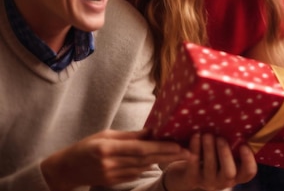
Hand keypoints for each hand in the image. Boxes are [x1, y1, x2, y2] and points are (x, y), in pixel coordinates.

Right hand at [41, 129, 189, 190]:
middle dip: (169, 156)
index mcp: (108, 149)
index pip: (140, 149)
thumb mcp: (106, 135)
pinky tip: (162, 161)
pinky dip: (149, 166)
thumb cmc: (85, 147)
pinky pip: (136, 173)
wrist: (66, 170)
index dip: (160, 148)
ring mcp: (113, 175)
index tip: (178, 145)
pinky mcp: (114, 182)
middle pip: (146, 160)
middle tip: (188, 152)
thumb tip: (153, 131)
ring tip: (180, 155)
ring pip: (143, 167)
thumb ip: (130, 135)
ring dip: (163, 161)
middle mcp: (111, 164)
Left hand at [164, 134, 256, 190]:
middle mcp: (224, 181)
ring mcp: (208, 182)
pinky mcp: (192, 179)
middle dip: (225, 154)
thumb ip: (235, 145)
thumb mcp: (227, 154)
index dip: (248, 160)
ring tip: (207, 134)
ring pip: (210, 167)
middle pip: (229, 173)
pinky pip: (194, 164)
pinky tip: (196, 136)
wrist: (189, 172)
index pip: (248, 172)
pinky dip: (195, 148)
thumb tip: (242, 125)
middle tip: (221, 138)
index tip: (244, 145)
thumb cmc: (214, 156)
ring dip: (209, 149)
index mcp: (237, 173)